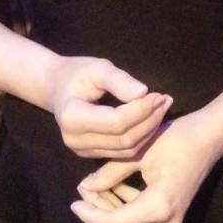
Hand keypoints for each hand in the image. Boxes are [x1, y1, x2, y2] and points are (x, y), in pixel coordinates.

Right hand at [49, 55, 172, 158]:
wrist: (57, 87)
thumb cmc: (77, 73)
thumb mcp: (97, 68)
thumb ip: (120, 81)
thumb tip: (144, 92)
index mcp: (72, 117)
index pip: (115, 122)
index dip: (141, 110)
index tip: (159, 95)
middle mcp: (75, 140)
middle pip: (123, 139)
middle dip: (149, 121)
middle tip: (165, 100)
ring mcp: (82, 151)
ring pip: (126, 149)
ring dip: (148, 130)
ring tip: (162, 107)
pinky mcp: (92, 154)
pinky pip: (123, 152)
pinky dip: (141, 137)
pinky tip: (152, 119)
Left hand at [70, 112, 219, 222]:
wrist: (210, 135)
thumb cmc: (177, 138)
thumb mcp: (138, 152)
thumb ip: (110, 173)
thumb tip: (85, 186)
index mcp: (158, 206)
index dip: (90, 215)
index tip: (72, 202)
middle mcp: (166, 220)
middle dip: (99, 208)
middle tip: (81, 188)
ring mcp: (171, 218)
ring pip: (131, 219)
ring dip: (111, 204)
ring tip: (93, 184)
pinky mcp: (173, 211)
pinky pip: (142, 213)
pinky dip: (126, 201)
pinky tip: (114, 184)